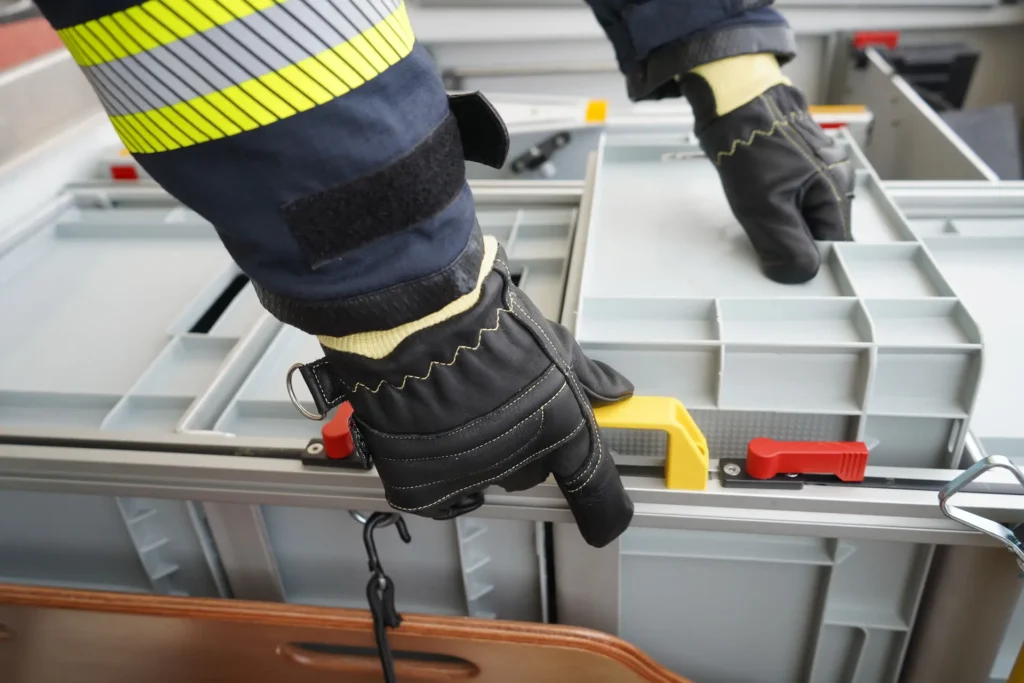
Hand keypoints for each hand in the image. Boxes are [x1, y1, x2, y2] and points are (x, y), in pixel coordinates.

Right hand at [301, 238, 634, 547]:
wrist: (422, 324)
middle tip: (497, 405)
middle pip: (528, 470)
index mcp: (564, 434)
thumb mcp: (553, 342)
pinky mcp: (424, 487)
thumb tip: (615, 388)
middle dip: (519, 445)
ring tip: (456, 408)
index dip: (604, 514)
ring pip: (482, 477)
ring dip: (475, 453)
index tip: (607, 523)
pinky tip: (430, 436)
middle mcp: (523, 466)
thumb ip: (588, 374)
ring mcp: (473, 479)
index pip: (597, 495)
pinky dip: (435, 474)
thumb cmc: (487, 327)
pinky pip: (438, 494)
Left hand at [685, 61, 854, 283]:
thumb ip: (786, 245)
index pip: (834, 246)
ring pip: (802, 212)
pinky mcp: (796, 160)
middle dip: (790, 239)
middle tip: (762, 236)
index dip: (808, 260)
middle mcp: (834, 177)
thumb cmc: (751, 143)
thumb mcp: (765, 206)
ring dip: (779, 221)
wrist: (734, 97)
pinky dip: (772, 203)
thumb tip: (800, 275)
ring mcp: (816, 166)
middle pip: (818, 230)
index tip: (784, 265)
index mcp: (835, 191)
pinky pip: (790, 194)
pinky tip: (754, 195)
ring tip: (755, 210)